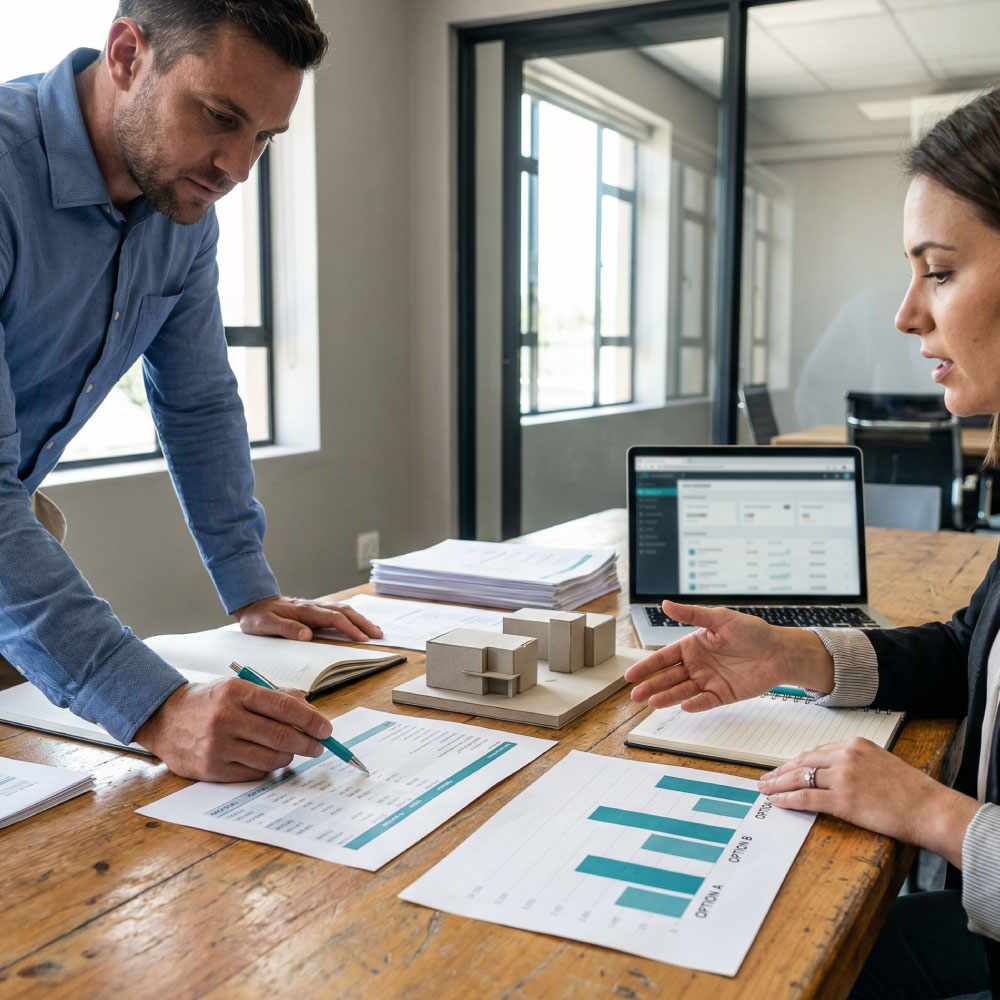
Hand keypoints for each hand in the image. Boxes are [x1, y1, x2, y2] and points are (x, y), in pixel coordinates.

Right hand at [134, 677, 335, 781]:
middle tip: (319, 746)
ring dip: (289, 756)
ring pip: (270, 757)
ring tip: (293, 751)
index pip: (284, 707)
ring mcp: (217, 745)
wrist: (163, 718)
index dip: (311, 719)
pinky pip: (253, 772)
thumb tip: (308, 707)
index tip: (326, 729)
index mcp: (236, 692)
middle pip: (281, 735)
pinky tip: (268, 759)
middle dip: (307, 742)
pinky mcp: (211, 769)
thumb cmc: (209, 701)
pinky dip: (268, 767)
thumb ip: (273, 696)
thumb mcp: (238, 687)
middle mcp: (226, 718)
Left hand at [233, 594, 382, 641]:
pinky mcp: (315, 611)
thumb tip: (307, 635)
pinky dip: (352, 617)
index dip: (349, 628)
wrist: (253, 602)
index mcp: (305, 611)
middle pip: (345, 612)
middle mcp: (313, 607)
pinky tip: (358, 623)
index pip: (333, 618)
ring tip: (375, 630)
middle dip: (363, 623)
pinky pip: (338, 612)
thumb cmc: (258, 617)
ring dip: (361, 619)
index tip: (362, 638)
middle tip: (378, 635)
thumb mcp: (265, 625)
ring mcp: (315, 608)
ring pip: (344, 610)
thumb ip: (286, 629)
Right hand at [625, 600, 832, 710]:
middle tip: (634, 695)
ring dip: (667, 697)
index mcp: (692, 645)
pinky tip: (683, 706)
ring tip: (651, 703)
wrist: (779, 651)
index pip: (663, 658)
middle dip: (651, 686)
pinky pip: (705, 701)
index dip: (646, 667)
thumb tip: (665, 604)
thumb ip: (691, 614)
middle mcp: (697, 664)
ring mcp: (709, 680)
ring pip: (682, 691)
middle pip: (668, 677)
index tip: (630, 675)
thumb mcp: (719, 618)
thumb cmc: (752, 631)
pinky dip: (694, 704)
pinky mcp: (723, 694)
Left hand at [757, 737, 979, 866]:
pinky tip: (778, 802)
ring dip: (778, 784)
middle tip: (766, 779)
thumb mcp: (882, 763)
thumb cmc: (913, 792)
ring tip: (765, 791)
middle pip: (803, 761)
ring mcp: (844, 777)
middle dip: (781, 771)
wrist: (931, 809)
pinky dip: (788, 800)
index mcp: (856, 744)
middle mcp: (847, 755)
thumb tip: (833, 774)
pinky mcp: (844, 799)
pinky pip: (806, 797)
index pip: (816, 752)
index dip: (797, 762)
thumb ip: (856, 763)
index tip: (784, 769)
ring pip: (800, 777)